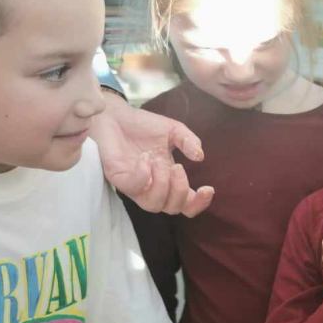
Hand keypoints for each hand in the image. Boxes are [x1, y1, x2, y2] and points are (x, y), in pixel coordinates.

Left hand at [90, 94, 213, 216]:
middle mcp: (152, 187)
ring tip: (158, 160)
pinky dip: (143, 175)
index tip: (208, 188)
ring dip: (162, 184)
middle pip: (172, 209)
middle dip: (180, 190)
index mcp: (169, 180)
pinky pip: (133, 188)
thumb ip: (189, 141)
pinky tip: (145, 157)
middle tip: (178, 166)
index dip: (199, 203)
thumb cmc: (143, 125)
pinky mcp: (118, 178)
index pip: (186, 205)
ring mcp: (135, 185)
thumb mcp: (174, 130)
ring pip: (153, 205)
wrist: (115, 114)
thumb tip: (200, 156)